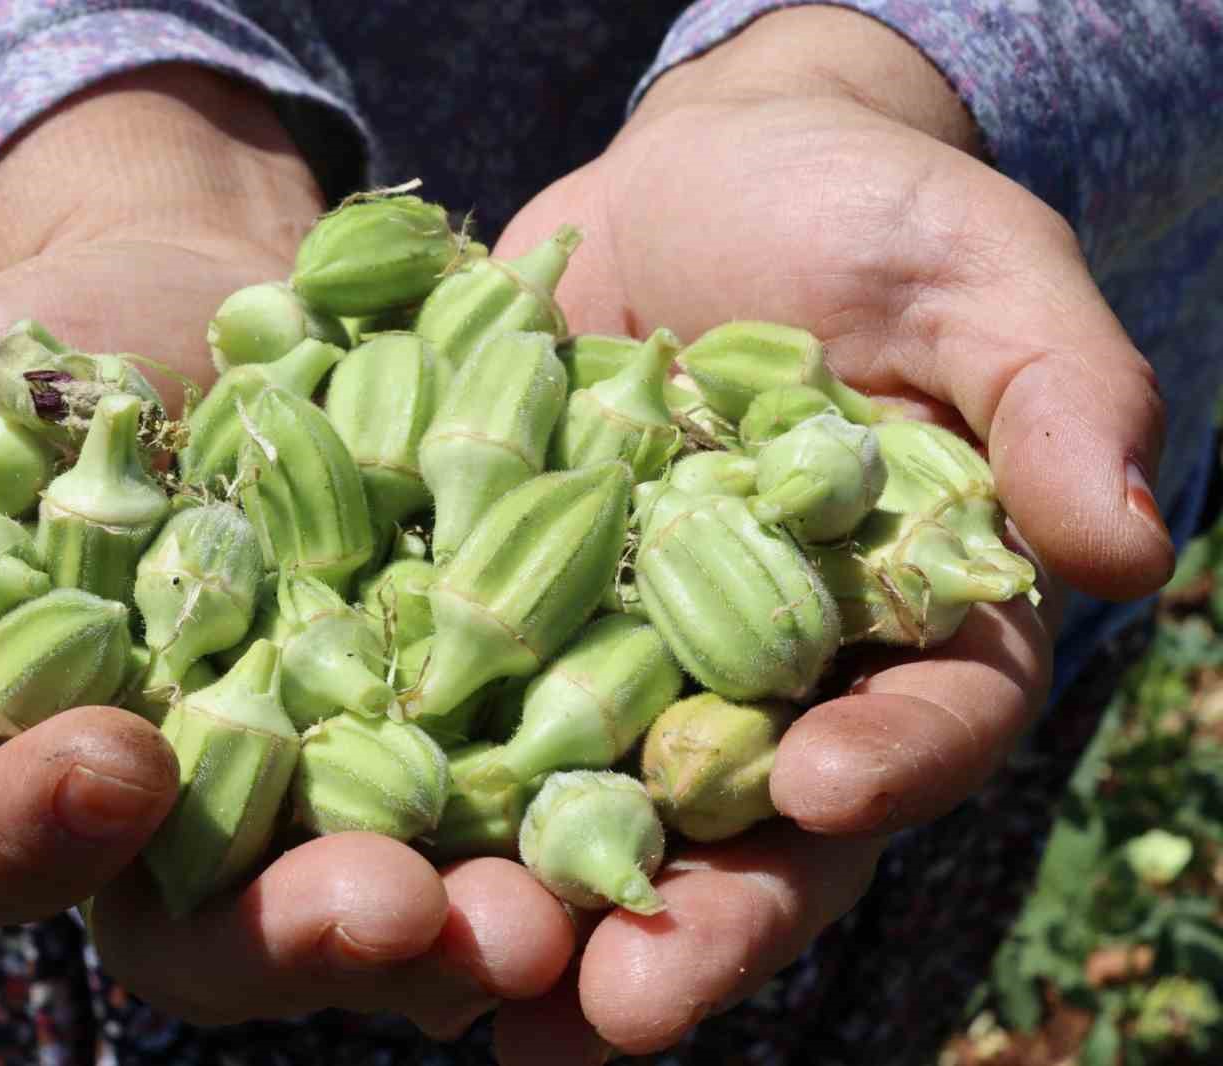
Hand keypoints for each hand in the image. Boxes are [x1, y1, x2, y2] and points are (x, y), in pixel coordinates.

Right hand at [0, 66, 570, 1035]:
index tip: (115, 762)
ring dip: (466, 921)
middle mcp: (189, 818)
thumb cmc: (52, 359)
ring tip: (544, 917)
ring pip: (389, 896)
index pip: (3, 840)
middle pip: (221, 925)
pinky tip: (645, 816)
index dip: (43, 824)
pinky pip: (520, 795)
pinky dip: (576, 815)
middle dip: (299, 929)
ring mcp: (336, 787)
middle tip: (391, 915)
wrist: (224, 302)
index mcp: (33, 761)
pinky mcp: (467, 726)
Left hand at [489, 7, 1169, 1058]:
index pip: (922, 725)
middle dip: (691, 917)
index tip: (821, 795)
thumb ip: (1056, 394)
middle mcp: (769, 682)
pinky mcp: (509, 620)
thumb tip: (1127, 547)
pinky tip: (353, 863)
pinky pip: (462, 718)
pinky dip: (418, 790)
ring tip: (476, 989)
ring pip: (594, 813)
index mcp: (909, 629)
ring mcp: (628, 663)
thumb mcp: (975, 274)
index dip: (884, 766)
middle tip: (619, 1005)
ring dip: (539, 907)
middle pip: (745, 828)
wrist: (696, 180)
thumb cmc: (864, 213)